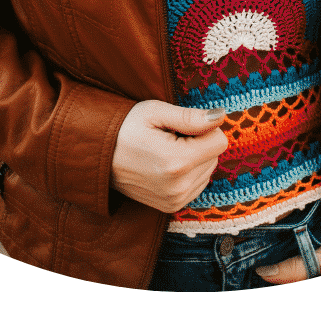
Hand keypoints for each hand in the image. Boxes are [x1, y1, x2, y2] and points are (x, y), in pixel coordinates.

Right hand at [110, 100, 228, 212]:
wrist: (98, 156)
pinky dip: (188, 173)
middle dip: (199, 143)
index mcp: (177, 161)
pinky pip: (198, 184)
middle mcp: (179, 187)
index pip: (220, 141)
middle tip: (170, 138)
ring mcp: (175, 201)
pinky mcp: (171, 207)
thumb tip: (222, 116)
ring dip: (194, 158)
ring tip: (165, 151)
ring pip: (208, 170)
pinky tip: (166, 165)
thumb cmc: (126, 127)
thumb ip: (190, 117)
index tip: (180, 127)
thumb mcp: (155, 112)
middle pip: (215, 156)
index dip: (204, 127)